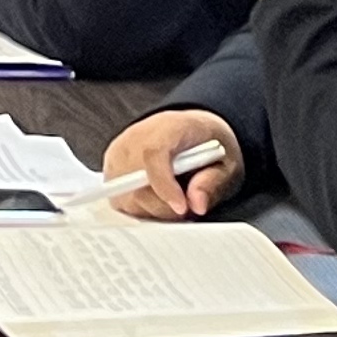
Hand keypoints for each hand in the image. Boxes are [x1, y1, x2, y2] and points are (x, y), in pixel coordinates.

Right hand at [102, 109, 243, 222]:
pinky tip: (159, 200)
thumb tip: (196, 203)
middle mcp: (134, 138)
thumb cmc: (207, 145)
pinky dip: (142, 208)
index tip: (182, 207)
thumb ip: (212, 181)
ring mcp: (118, 155)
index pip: (152, 154)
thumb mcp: (226, 161)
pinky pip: (121, 201)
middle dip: (165, 206)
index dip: (164, 185)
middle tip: (188, 206)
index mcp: (167, 126)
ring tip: (174, 200)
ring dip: (153, 209)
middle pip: (136, 182)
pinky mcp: (110, 171)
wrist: (193, 132)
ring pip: (127, 197)